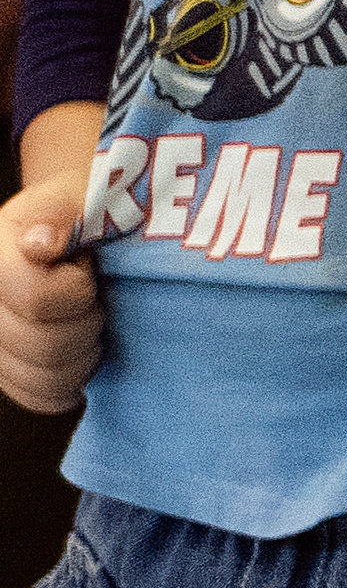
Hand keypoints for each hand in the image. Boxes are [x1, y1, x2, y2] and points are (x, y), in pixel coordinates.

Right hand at [0, 172, 102, 414]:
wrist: (92, 232)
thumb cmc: (94, 209)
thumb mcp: (89, 190)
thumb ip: (66, 208)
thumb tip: (40, 244)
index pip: (37, 299)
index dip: (78, 289)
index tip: (87, 267)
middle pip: (46, 346)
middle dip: (86, 321)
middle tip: (95, 293)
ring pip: (48, 378)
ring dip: (83, 352)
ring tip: (88, 315)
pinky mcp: (10, 373)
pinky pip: (45, 396)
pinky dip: (73, 377)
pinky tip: (80, 343)